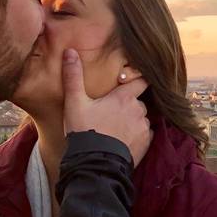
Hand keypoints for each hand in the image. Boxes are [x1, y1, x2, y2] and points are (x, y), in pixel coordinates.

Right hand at [62, 48, 151, 163]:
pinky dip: (137, 135)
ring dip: (133, 119)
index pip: (141, 80)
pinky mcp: (146, 144)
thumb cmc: (84, 131)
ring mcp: (143, 128)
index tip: (130, 82)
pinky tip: (124, 139)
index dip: (137, 79)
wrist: (94, 164)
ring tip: (116, 127)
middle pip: (139, 101)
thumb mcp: (75, 103)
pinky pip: (145, 134)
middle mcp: (138, 110)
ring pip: (142, 118)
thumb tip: (70, 51)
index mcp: (124, 97)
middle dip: (129, 103)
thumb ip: (73, 77)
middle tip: (113, 111)